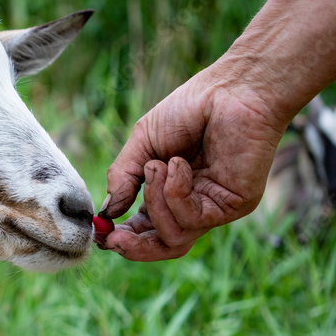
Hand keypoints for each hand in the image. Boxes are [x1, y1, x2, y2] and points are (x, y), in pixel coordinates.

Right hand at [100, 66, 286, 260]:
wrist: (232, 89)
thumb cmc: (190, 108)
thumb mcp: (143, 144)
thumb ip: (123, 178)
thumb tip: (107, 212)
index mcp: (170, 194)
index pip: (145, 230)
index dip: (122, 237)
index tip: (101, 232)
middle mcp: (194, 205)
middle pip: (164, 246)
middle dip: (135, 247)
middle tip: (113, 238)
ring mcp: (215, 208)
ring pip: (174, 237)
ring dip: (155, 202)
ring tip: (156, 166)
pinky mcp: (233, 206)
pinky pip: (192, 218)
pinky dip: (175, 192)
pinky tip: (178, 164)